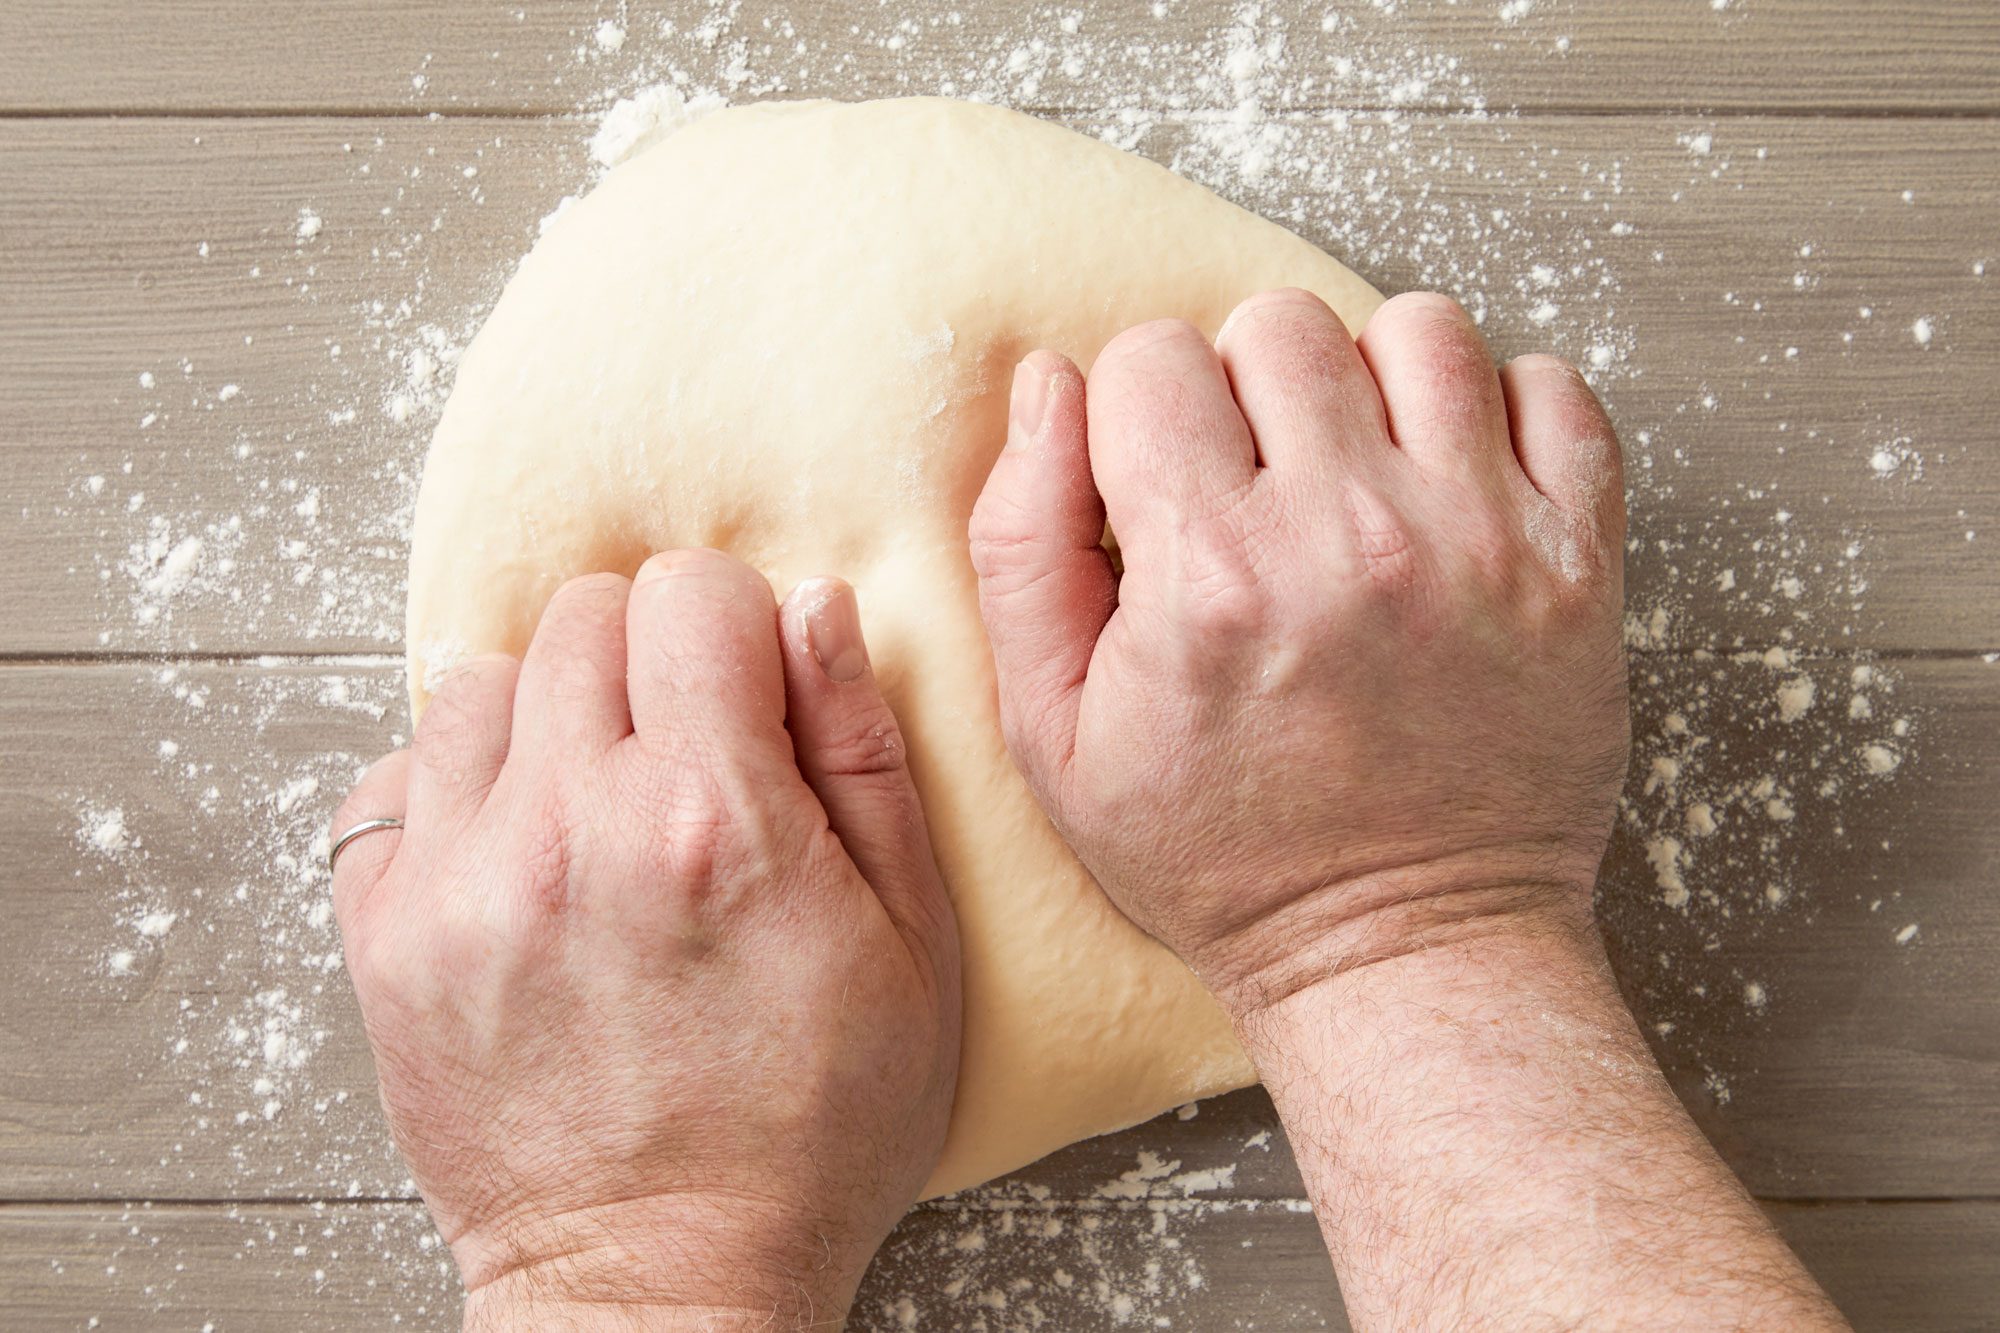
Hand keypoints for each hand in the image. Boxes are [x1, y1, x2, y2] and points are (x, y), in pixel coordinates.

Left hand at [330, 551, 958, 1328]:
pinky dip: (455, 790)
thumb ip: (862, 754)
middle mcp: (571, 828)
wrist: (662, 1285)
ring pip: (478, 681)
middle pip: (579, 615)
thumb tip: (813, 606)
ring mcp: (462, 884)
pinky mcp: (386, 941)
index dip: (735, 627)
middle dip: (645, 659)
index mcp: (713, 818)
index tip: (749, 693)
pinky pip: (392, 780)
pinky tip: (519, 850)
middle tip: (683, 753)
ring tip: (595, 804)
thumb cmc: (814, 1130)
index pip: (689, 589)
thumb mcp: (912, 943)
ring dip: (544, 717)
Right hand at [970, 288, 1628, 1014]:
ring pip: (1417, 329)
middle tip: (1257, 490)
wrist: (1406, 954)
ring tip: (1357, 475)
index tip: (1162, 489)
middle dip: (1246, 392)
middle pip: (1279, 326)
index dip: (1138, 417)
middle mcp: (1353, 535)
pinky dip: (1501, 411)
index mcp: (1211, 574)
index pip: (1151, 359)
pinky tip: (1452, 484)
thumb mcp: (1052, 735)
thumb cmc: (1222, 859)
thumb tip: (1049, 386)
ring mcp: (1484, 541)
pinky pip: (1554, 387)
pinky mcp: (1579, 562)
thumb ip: (1023, 547)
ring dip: (1371, 385)